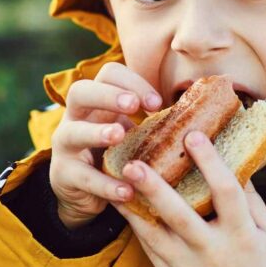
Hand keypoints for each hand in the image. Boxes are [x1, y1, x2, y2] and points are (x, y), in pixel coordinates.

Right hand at [50, 62, 161, 228]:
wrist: (83, 191)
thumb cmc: (116, 153)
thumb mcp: (132, 131)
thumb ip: (152, 121)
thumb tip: (200, 112)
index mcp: (97, 102)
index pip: (108, 75)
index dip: (132, 82)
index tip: (157, 103)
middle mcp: (76, 118)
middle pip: (80, 92)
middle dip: (107, 95)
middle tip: (133, 106)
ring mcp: (65, 146)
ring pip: (72, 132)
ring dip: (97, 132)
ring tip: (119, 135)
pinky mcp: (64, 175)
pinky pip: (82, 177)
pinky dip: (105, 184)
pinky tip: (126, 189)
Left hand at [111, 131, 265, 266]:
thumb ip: (251, 200)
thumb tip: (236, 160)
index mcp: (242, 236)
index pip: (226, 193)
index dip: (210, 162)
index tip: (194, 134)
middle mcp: (213, 252)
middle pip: (180, 216)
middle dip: (155, 188)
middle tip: (134, 163)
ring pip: (155, 235)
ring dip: (133, 207)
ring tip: (115, 180)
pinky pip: (150, 251)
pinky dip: (136, 227)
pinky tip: (124, 205)